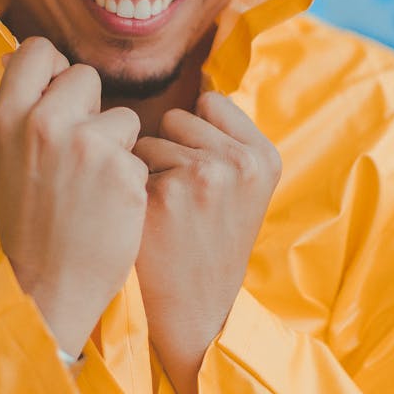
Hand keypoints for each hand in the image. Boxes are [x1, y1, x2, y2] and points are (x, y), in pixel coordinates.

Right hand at [0, 37, 147, 356]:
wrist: (50, 287)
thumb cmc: (28, 224)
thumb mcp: (5, 159)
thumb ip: (20, 110)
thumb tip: (22, 56)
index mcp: (6, 118)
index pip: (35, 49)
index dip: (53, 68)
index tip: (59, 94)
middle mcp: (43, 123)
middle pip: (85, 76)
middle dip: (90, 108)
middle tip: (78, 155)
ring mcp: (86, 144)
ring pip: (122, 117)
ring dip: (118, 146)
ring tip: (94, 188)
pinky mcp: (123, 169)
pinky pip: (140, 155)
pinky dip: (132, 179)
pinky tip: (111, 208)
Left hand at [134, 92, 280, 393]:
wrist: (193, 313)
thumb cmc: (209, 242)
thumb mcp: (242, 187)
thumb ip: (227, 135)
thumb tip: (199, 80)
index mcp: (265, 156)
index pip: (210, 102)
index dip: (197, 135)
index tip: (206, 178)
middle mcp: (240, 162)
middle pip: (177, 117)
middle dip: (172, 150)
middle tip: (185, 203)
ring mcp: (203, 176)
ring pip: (149, 139)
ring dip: (148, 170)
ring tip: (168, 214)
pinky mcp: (164, 195)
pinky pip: (128, 163)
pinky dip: (130, 188)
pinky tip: (148, 222)